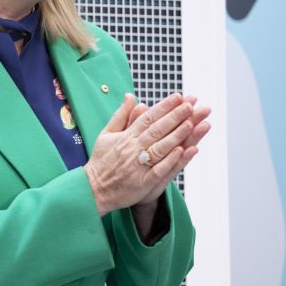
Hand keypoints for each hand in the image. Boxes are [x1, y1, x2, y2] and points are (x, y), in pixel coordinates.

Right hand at [83, 93, 195, 215]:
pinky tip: (182, 151)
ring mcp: (138, 165)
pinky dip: (170, 160)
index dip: (163, 107)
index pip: (147, 118)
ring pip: (160, 147)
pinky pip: (159, 170)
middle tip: (190, 105)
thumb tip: (130, 96)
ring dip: (176, 135)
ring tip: (191, 123)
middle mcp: (132, 149)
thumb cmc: (102, 161)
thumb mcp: (106, 134)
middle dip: (174, 116)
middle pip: (156, 130)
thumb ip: (121, 115)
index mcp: (125, 137)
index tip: (178, 97)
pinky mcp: (143, 182)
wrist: (94, 188)